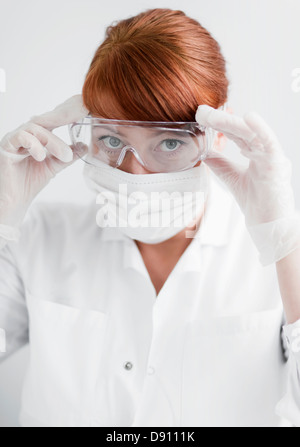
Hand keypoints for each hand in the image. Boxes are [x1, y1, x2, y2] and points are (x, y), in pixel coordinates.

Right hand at [0, 95, 87, 228]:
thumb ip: (67, 155)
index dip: (67, 115)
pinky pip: (20, 137)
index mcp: (36, 135)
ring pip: (35, 128)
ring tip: (63, 157)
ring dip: (51, 141)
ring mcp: (15, 138)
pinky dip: (34, 145)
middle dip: (62, 126)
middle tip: (74, 140)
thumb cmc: (29, 182)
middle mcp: (25, 133)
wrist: (14, 200)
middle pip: (45, 122)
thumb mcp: (54, 166)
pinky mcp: (6, 146)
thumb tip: (83, 146)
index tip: (84, 112)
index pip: (53, 120)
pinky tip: (41, 156)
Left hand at [196, 105, 299, 264]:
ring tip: (211, 115)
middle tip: (201, 111)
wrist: (269, 227)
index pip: (237, 133)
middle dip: (221, 119)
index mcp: (257, 153)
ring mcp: (272, 157)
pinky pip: (270, 143)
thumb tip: (202, 150)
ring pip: (251, 133)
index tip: (201, 115)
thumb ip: (220, 163)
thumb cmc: (256, 204)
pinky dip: (261, 129)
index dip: (220, 123)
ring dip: (231, 122)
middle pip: (242, 130)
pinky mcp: (277, 166)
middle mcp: (265, 152)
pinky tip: (248, 117)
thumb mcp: (232, 178)